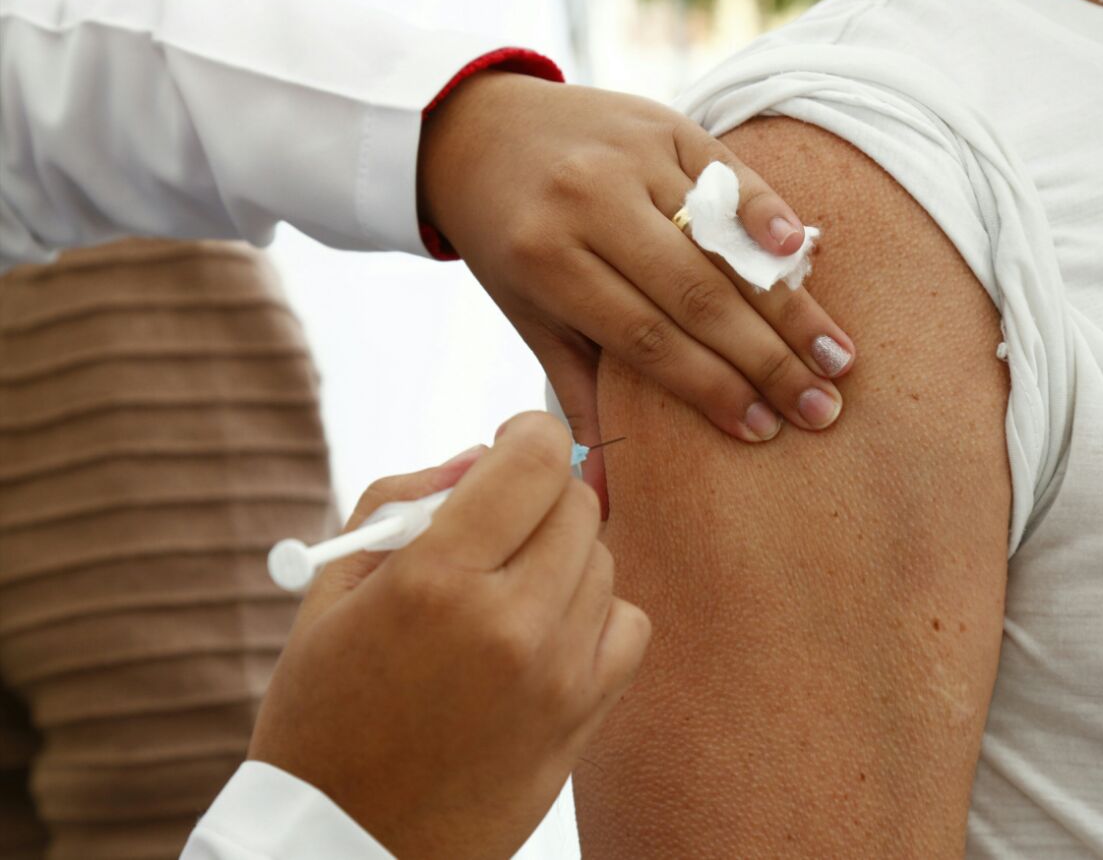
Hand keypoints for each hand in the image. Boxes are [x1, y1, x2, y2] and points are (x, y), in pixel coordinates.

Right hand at [248, 413, 649, 858]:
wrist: (350, 845)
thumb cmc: (325, 716)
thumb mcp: (331, 592)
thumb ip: (403, 500)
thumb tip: (480, 454)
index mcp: (436, 581)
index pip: (534, 459)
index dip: (527, 433)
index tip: (512, 443)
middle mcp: (509, 622)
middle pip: (576, 502)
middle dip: (539, 492)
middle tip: (499, 519)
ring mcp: (558, 674)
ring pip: (603, 558)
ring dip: (562, 552)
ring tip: (505, 586)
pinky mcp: (584, 716)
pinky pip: (629, 622)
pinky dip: (595, 610)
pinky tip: (546, 628)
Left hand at [418, 73, 854, 504]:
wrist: (481, 131)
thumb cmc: (512, 240)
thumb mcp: (528, 314)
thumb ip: (575, 391)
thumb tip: (600, 495)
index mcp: (547, 261)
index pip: (647, 338)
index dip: (710, 387)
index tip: (762, 430)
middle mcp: (589, 202)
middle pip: (697, 295)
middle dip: (767, 360)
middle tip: (820, 409)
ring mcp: (631, 157)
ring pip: (723, 243)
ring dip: (788, 303)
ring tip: (837, 357)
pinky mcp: (664, 124)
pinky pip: (730, 175)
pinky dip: (770, 212)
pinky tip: (808, 255)